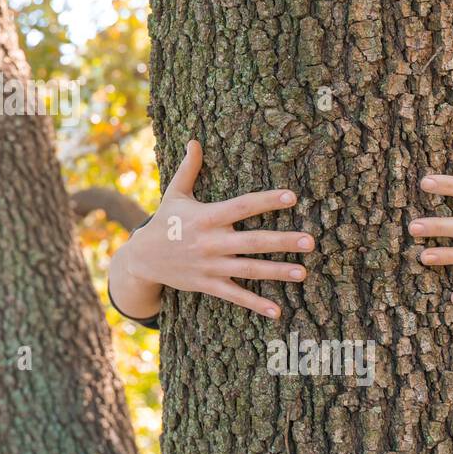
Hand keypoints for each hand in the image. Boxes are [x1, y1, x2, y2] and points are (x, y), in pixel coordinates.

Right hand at [109, 140, 313, 320]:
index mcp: (206, 217)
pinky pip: (235, 295)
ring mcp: (210, 266)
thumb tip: (194, 141)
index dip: (266, 201)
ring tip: (304, 272)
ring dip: (277, 272)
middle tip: (310, 241)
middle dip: (282, 241)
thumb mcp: (174, 194)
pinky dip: (255, 304)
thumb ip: (189, 169)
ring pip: (249, 269)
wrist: (142, 258)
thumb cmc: (164, 222)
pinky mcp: (208, 285)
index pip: (241, 207)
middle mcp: (210, 242)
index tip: (292, 197)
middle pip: (252, 241)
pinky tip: (278, 311)